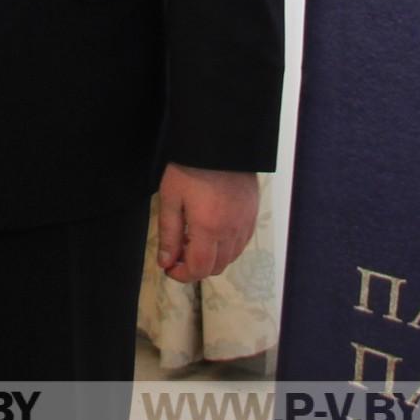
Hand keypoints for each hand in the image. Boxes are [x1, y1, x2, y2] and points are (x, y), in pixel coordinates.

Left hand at [154, 164, 259, 283]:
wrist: (220, 143)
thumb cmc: (189, 168)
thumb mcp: (171, 199)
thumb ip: (169, 234)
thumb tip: (166, 263)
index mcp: (208, 229)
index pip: (199, 269)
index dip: (182, 275)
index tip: (169, 268)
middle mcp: (231, 232)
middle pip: (216, 267)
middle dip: (195, 268)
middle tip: (179, 253)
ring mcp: (245, 224)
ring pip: (231, 258)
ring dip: (212, 259)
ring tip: (195, 241)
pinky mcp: (253, 215)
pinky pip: (241, 243)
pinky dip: (227, 248)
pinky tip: (214, 234)